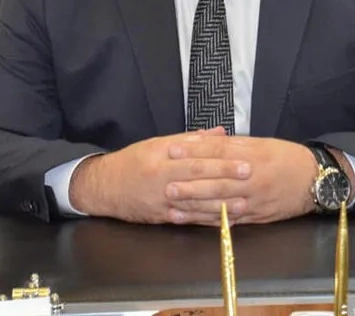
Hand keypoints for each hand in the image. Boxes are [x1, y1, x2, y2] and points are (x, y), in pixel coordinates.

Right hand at [67, 128, 249, 223]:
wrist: (104, 187)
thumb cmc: (133, 161)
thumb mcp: (158, 144)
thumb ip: (191, 139)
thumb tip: (220, 133)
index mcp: (163, 158)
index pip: (198, 160)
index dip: (222, 162)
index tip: (244, 161)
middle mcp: (163, 180)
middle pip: (199, 180)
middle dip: (227, 180)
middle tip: (250, 178)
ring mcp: (162, 202)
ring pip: (196, 204)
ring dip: (221, 205)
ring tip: (244, 204)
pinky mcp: (161, 218)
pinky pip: (187, 220)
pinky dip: (206, 221)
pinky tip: (223, 221)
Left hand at [166, 135, 317, 224]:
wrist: (315, 180)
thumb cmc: (287, 158)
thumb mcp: (262, 144)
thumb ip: (234, 145)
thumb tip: (208, 140)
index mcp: (252, 156)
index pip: (218, 152)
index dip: (194, 152)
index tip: (172, 150)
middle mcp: (252, 179)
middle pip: (216, 181)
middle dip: (189, 184)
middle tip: (166, 185)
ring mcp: (253, 200)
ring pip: (219, 204)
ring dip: (194, 206)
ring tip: (171, 206)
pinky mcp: (255, 216)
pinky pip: (228, 219)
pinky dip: (208, 220)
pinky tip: (192, 219)